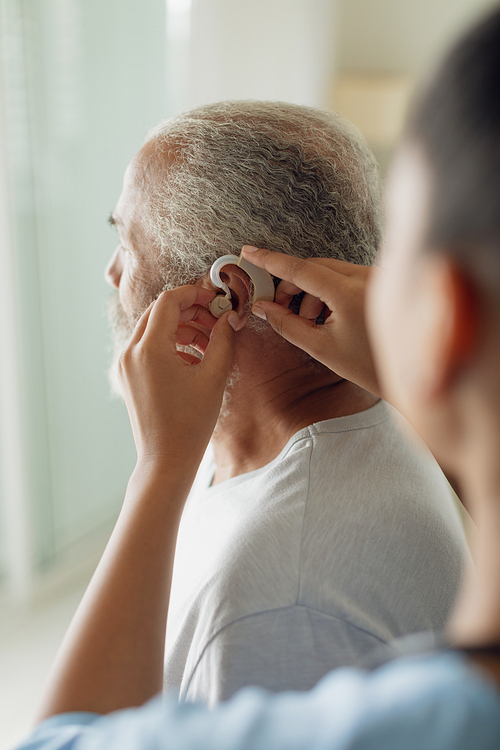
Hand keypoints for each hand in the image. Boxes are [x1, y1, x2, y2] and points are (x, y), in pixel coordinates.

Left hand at [118, 285, 238, 472]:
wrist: (166, 460)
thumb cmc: (190, 423)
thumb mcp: (214, 376)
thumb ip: (223, 339)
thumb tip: (229, 318)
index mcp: (149, 348)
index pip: (168, 301)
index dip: (194, 294)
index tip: (215, 300)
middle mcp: (130, 352)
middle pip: (158, 312)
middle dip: (189, 311)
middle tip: (215, 320)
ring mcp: (125, 365)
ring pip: (153, 329)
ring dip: (181, 328)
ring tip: (209, 343)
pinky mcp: (127, 377)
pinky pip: (148, 347)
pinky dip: (170, 344)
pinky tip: (194, 360)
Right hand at [241, 246, 380, 396]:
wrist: (411, 376)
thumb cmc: (369, 366)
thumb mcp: (320, 347)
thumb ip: (286, 323)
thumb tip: (262, 306)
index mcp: (350, 293)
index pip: (301, 269)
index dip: (271, 260)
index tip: (250, 252)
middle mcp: (367, 278)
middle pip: (314, 266)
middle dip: (292, 284)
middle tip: (278, 306)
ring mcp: (377, 277)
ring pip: (330, 270)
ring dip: (310, 289)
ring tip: (308, 319)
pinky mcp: (382, 281)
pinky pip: (346, 275)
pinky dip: (329, 290)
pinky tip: (326, 314)